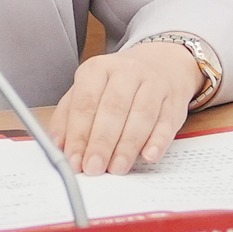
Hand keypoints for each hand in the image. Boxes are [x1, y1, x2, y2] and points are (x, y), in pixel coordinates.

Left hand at [47, 42, 199, 175]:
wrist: (161, 63)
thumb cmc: (117, 84)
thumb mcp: (88, 90)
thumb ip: (69, 116)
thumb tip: (58, 145)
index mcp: (97, 69)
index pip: (85, 103)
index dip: (78, 134)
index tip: (74, 159)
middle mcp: (126, 72)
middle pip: (112, 110)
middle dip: (101, 143)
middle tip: (93, 168)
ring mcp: (153, 84)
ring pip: (140, 116)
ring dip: (127, 146)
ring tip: (116, 168)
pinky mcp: (174, 100)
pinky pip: (167, 122)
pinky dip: (158, 140)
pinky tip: (149, 156)